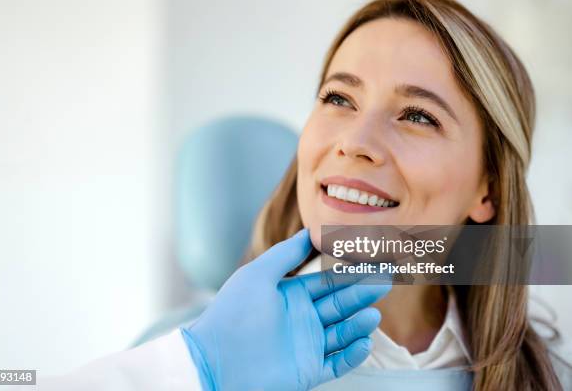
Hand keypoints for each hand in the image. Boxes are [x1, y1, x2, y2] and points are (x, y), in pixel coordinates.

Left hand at [181, 229, 390, 390]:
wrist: (215, 361)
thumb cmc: (232, 314)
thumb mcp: (258, 274)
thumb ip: (286, 253)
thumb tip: (309, 230)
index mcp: (290, 296)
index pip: (327, 282)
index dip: (349, 273)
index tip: (372, 262)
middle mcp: (301, 320)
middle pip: (340, 305)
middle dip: (362, 293)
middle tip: (386, 280)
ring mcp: (305, 346)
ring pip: (342, 333)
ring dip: (359, 324)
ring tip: (373, 314)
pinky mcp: (307, 372)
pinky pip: (337, 364)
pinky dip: (352, 355)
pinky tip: (364, 342)